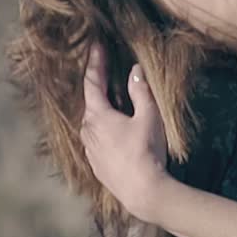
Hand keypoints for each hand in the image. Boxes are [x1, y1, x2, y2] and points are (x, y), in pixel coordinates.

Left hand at [80, 42, 171, 222]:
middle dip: (99, 85)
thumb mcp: (148, 116)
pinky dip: (105, 128)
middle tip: (107, 68)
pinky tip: (117, 130)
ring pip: (93, 122)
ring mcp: (90, 149)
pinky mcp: (96, 164)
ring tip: (115, 100)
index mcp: (97, 115)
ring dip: (103, 109)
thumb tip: (135, 70)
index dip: (95, 61)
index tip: (96, 44)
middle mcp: (87, 131)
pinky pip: (97, 139)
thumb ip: (140, 90)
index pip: (92, 81)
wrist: (143, 192)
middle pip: (91, 101)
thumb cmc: (146, 151)